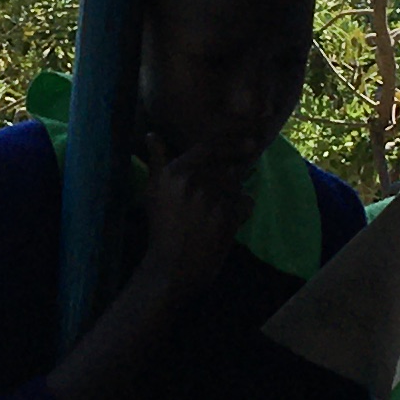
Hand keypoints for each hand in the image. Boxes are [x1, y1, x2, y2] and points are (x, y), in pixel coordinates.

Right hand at [139, 126, 257, 294]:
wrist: (173, 265)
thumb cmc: (161, 225)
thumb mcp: (153, 191)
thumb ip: (156, 160)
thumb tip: (151, 135)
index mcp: (177, 172)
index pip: (210, 145)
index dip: (231, 141)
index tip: (246, 141)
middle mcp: (197, 182)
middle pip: (228, 162)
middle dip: (240, 160)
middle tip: (248, 155)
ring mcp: (215, 200)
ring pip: (238, 182)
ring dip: (238, 186)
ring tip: (227, 197)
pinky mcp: (229, 218)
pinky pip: (246, 202)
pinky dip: (242, 206)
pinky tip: (233, 215)